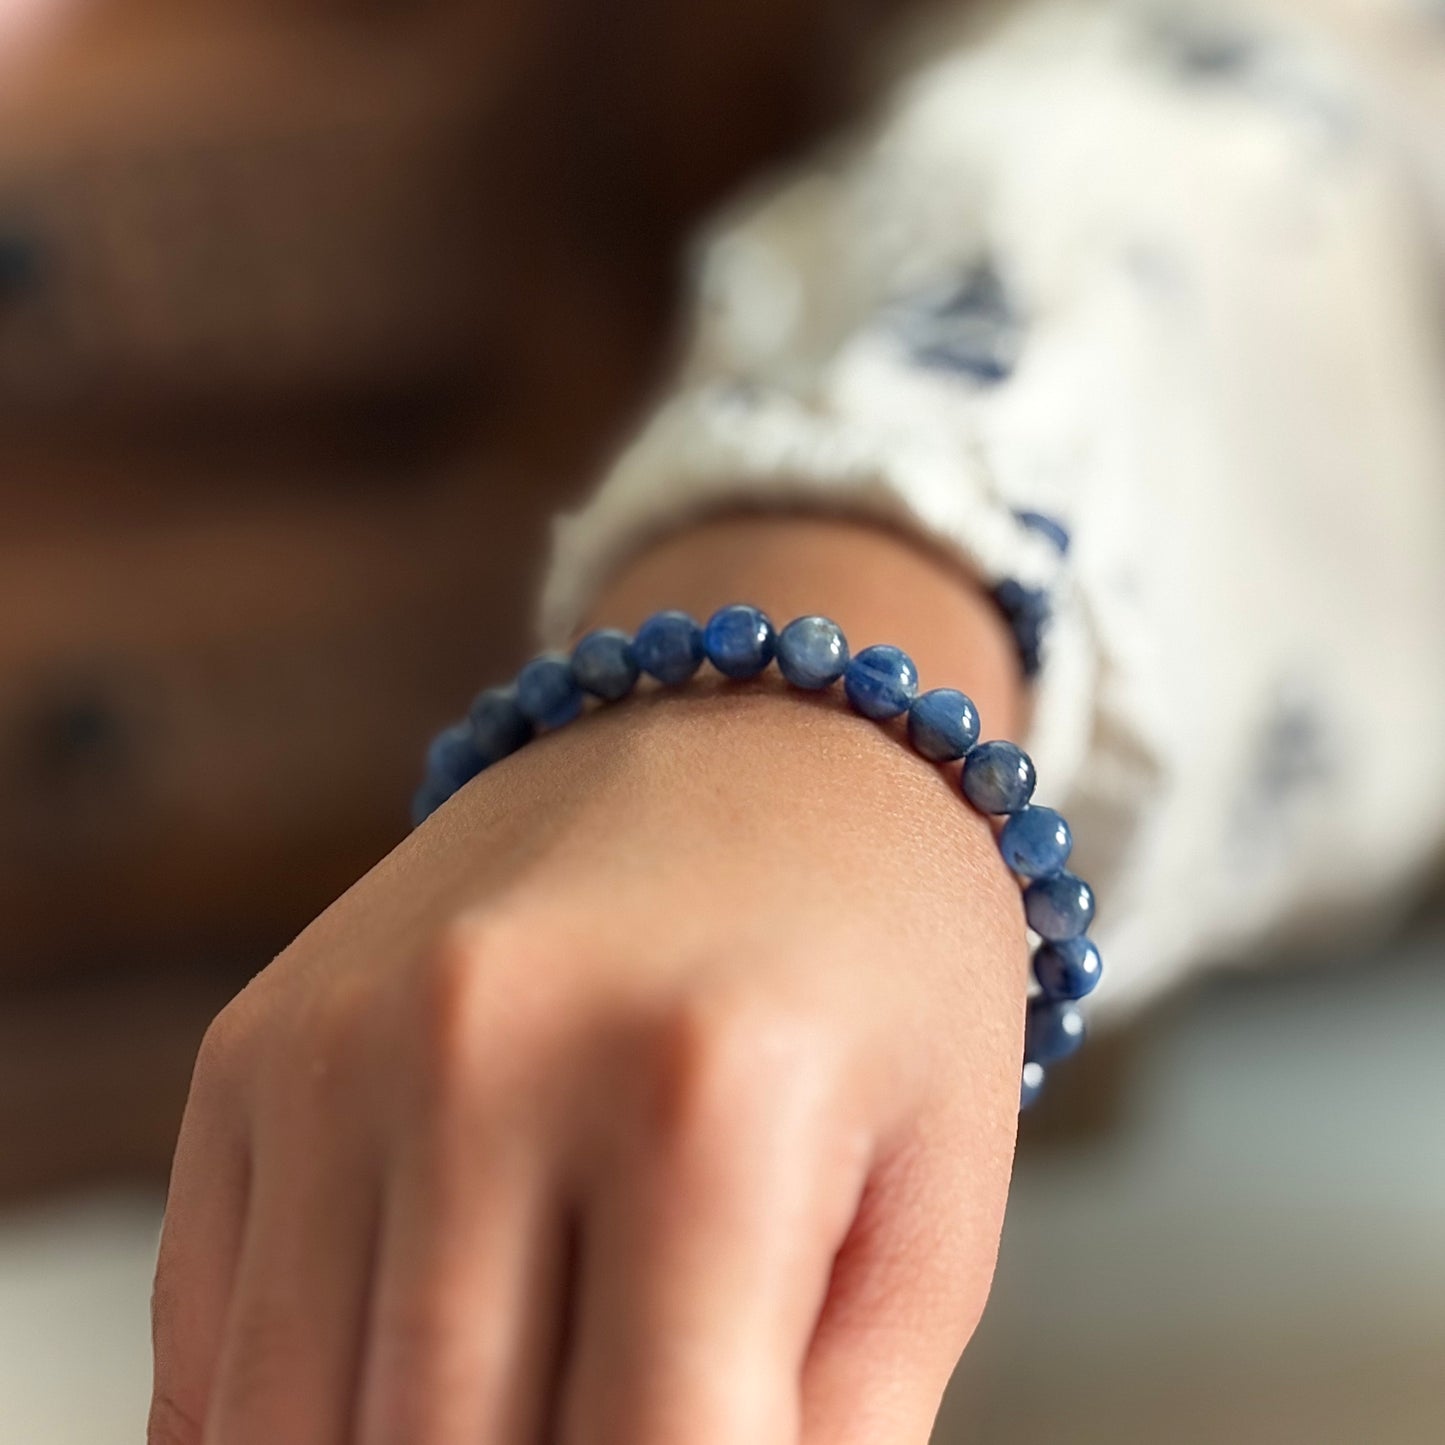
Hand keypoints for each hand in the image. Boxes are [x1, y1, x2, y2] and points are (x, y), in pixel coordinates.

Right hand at [151, 514, 1030, 1443]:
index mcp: (710, 1094)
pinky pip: (208, 1335)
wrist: (754, 735)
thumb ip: (833, 1428)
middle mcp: (490, 1049)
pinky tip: (397, 1383)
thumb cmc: (875, 960)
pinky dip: (291, 1417)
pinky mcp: (254, 1044)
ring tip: (519, 1400)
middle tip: (615, 1415)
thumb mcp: (932, 1195)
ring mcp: (343, 1042)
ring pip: (301, 1426)